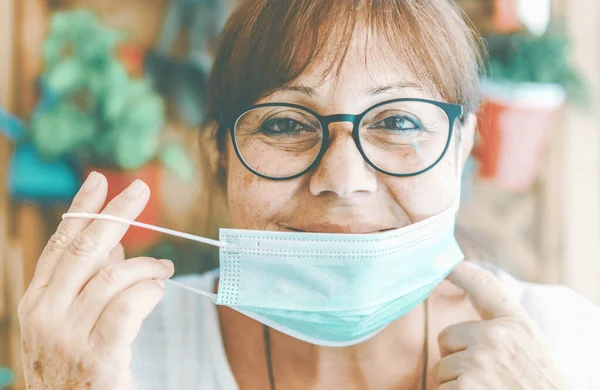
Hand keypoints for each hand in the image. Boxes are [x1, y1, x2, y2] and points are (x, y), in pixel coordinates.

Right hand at [18, 172, 174, 389]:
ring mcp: (69, 335)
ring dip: (146, 265)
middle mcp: (47, 314)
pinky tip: (158, 289)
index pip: (60, 244)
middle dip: (115, 214)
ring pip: (113, 276)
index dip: (81, 209)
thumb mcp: (67, 322)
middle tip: (139, 190)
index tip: (98, 180)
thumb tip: (113, 244)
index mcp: (37, 301)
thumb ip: (86, 282)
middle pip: (86, 248)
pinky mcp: (98, 356)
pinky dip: (149, 291)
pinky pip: (129, 307)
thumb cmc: (73, 366)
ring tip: (163, 267)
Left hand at [432, 261, 569, 389]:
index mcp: (516, 325)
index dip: (460, 269)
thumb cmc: (538, 384)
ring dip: (456, 384)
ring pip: (441, 368)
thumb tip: (471, 304)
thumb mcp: (530, 347)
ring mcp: (480, 362)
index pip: (484, 286)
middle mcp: (496, 337)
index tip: (442, 259)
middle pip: (446, 338)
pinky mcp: (466, 387)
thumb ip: (503, 326)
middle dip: (456, 359)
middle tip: (486, 379)